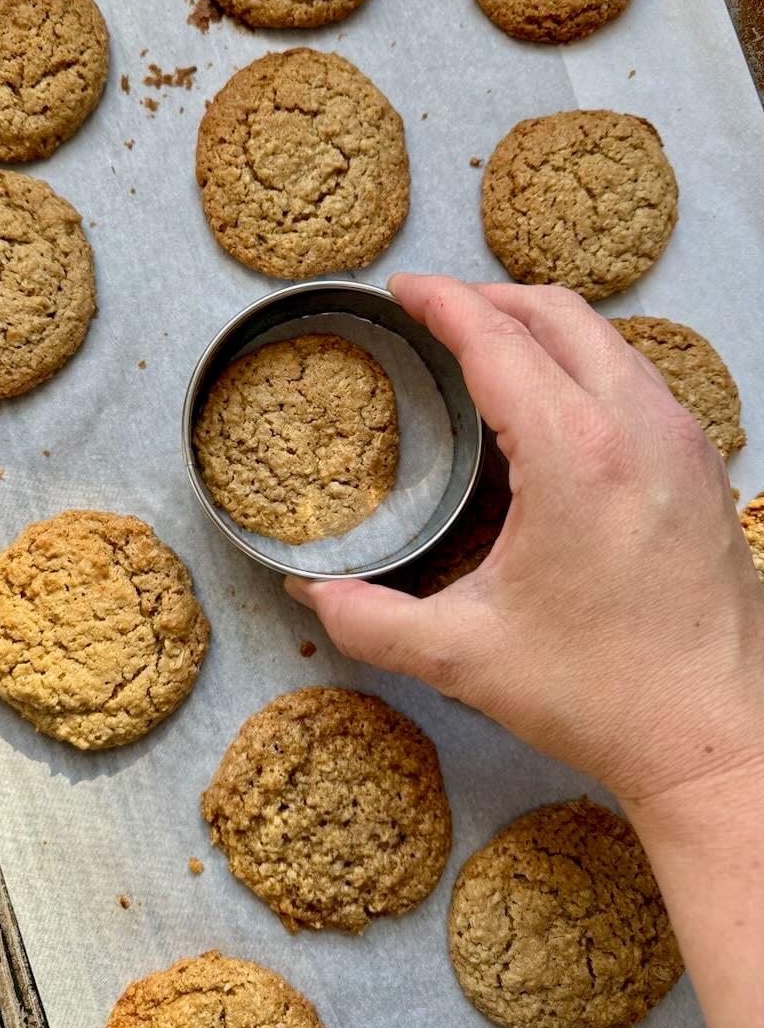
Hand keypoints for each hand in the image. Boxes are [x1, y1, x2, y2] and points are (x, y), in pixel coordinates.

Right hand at [286, 275, 763, 806]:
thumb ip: (370, 620)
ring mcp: (682, 442)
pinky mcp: (704, 469)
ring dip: (543, 325)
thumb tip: (310, 594)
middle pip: (559, 313)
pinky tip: (554, 408)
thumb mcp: (463, 657)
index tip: (402, 288)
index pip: (497, 338)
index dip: (442, 302)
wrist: (717, 738)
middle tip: (436, 310)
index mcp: (574, 453)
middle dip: (490, 296)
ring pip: (608, 340)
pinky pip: (638, 380)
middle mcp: (638, 427)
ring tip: (489, 347)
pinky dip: (587, 364)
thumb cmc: (601, 694)